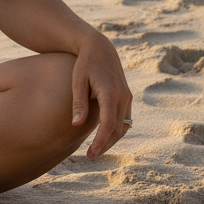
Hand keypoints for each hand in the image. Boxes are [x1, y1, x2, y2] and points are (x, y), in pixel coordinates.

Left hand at [71, 32, 131, 158]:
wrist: (99, 47)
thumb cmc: (84, 63)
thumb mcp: (77, 81)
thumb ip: (78, 103)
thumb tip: (76, 125)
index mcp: (110, 92)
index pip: (108, 124)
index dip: (100, 142)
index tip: (90, 154)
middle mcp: (123, 96)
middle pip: (118, 129)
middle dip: (105, 145)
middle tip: (90, 156)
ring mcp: (127, 97)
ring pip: (124, 126)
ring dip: (112, 140)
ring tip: (96, 150)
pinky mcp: (127, 97)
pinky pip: (125, 119)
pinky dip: (116, 130)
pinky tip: (104, 137)